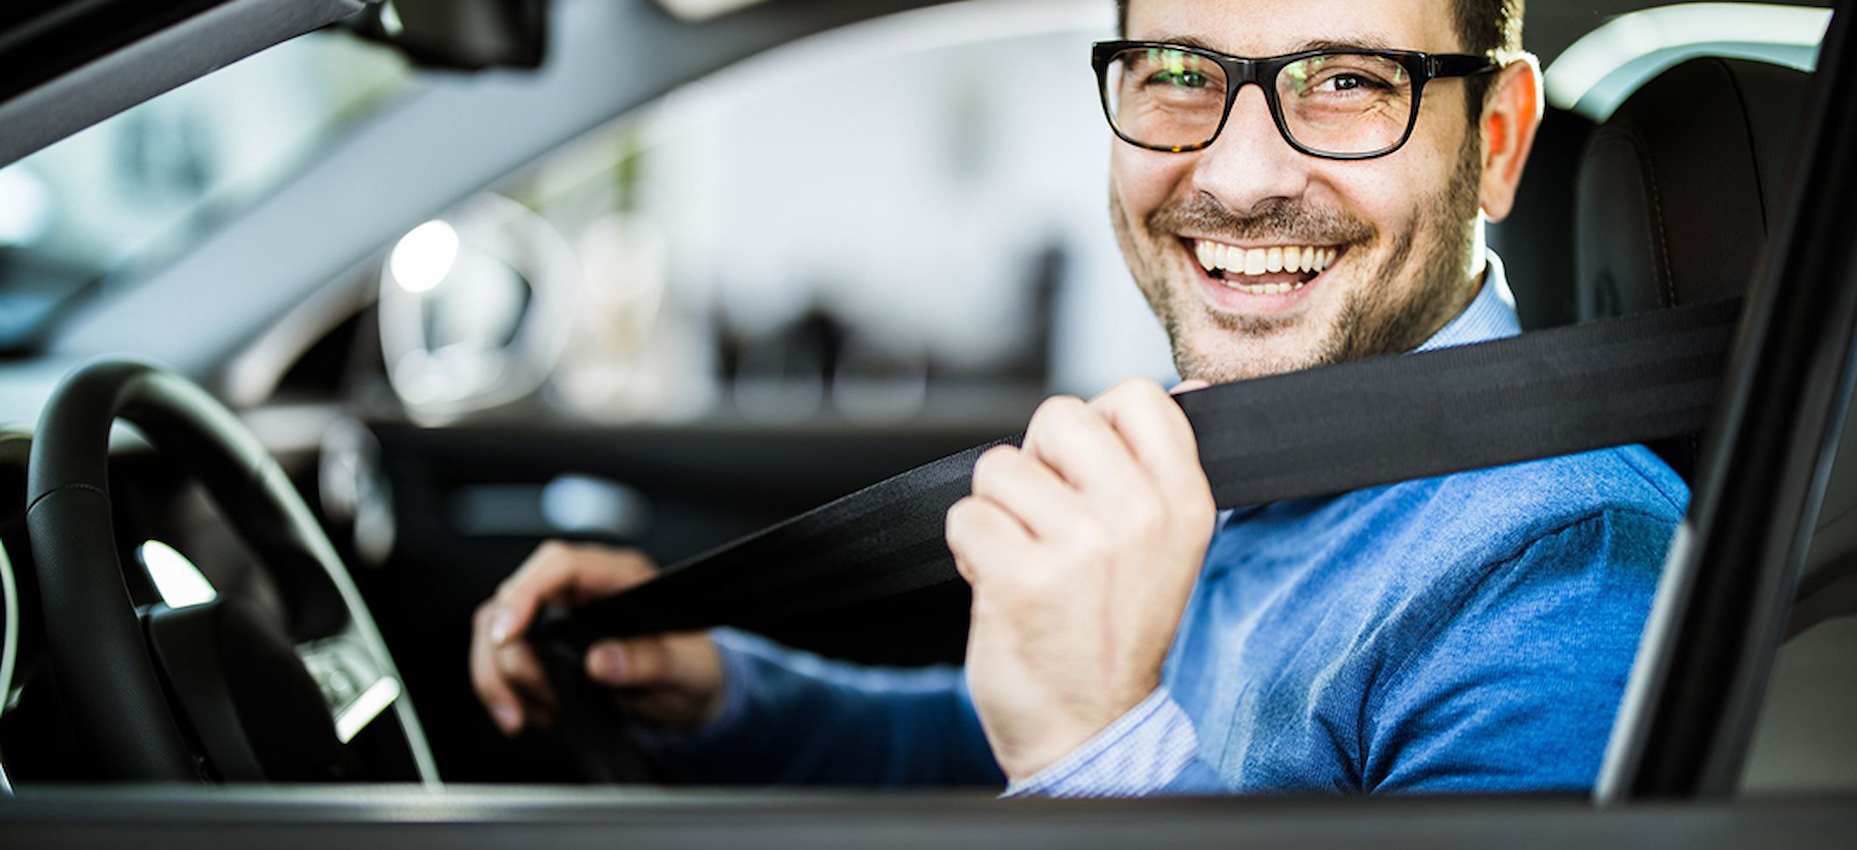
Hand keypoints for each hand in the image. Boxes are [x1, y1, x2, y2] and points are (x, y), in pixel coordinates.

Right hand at [468, 542, 723, 735]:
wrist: (693, 692)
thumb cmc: (695, 668)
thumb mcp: (688, 669)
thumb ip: (650, 662)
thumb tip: (602, 661)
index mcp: (622, 576)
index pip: (559, 564)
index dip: (526, 593)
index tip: (506, 635)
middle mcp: (584, 586)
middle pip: (513, 598)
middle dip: (509, 655)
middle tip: (536, 697)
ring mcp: (560, 613)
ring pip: (495, 629)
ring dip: (498, 676)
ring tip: (524, 715)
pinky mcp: (545, 642)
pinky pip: (502, 657)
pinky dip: (504, 689)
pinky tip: (529, 715)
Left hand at [947, 379, 1215, 781]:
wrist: (1089, 732)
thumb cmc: (1116, 635)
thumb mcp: (1169, 547)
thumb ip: (1165, 466)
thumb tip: (1186, 388)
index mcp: (1185, 502)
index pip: (1136, 396)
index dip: (1095, 426)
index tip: (1089, 477)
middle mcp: (1139, 517)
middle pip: (1057, 417)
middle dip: (1037, 465)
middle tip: (1050, 523)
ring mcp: (1081, 546)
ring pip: (999, 467)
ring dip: (998, 514)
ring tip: (1027, 560)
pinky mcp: (1021, 577)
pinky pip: (965, 516)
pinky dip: (969, 550)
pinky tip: (1001, 585)